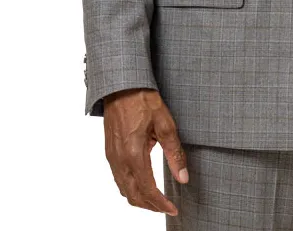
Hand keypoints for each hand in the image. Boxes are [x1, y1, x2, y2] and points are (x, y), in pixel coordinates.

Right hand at [102, 88, 187, 215]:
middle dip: (150, 205)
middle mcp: (119, 159)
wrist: (121, 85)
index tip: (173, 208)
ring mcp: (112, 156)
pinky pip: (118, 178)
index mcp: (134, 154)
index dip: (160, 203)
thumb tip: (183, 177)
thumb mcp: (165, 124)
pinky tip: (141, 184)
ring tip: (156, 199)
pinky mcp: (109, 152)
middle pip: (133, 195)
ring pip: (123, 189)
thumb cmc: (142, 100)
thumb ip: (174, 153)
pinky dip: (130, 188)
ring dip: (139, 198)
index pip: (148, 189)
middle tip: (167, 206)